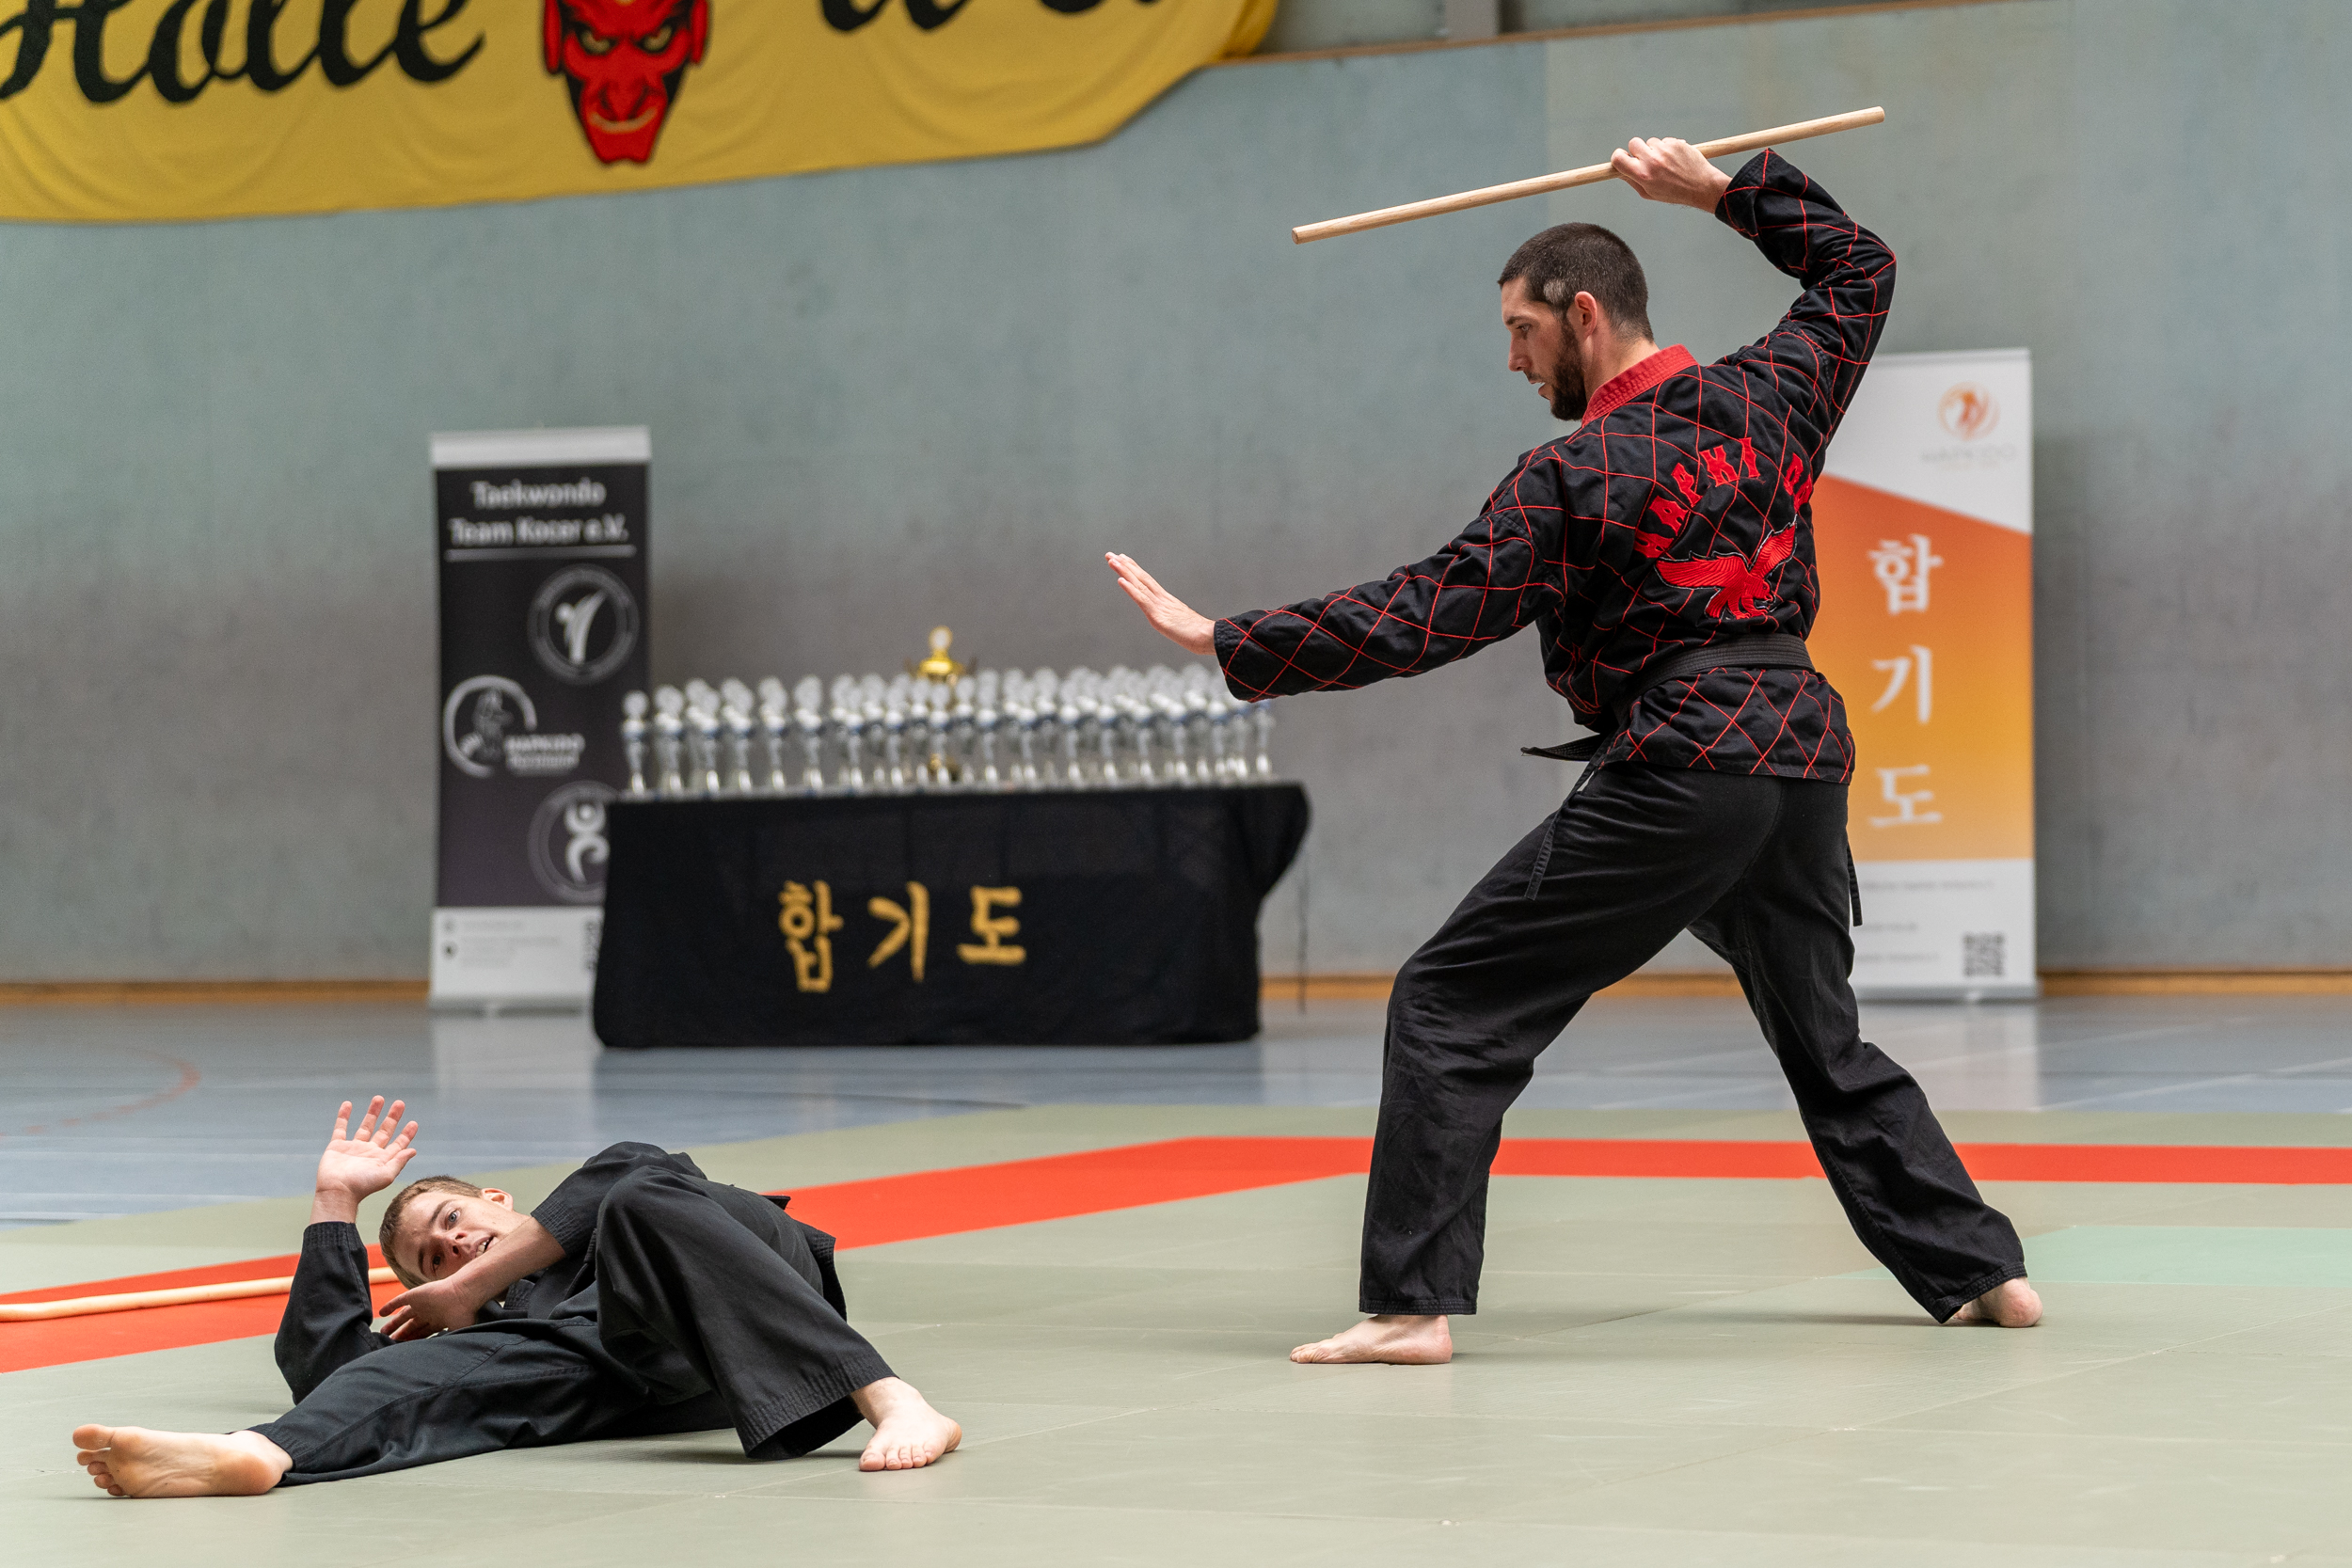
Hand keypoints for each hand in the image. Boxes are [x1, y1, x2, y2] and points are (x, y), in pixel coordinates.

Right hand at [311, 1097, 418, 1224]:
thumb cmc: (362, 1186)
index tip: (413, 1123)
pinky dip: (343, 1116)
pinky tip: (348, 1104)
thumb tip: (414, 1150)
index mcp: (382, 1159)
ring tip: (379, 1098)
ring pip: (365, 1126)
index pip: (398, 1144)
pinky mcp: (337, 1146)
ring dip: (372, 1112)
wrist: (337, 1191)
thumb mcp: (386, 1175)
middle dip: (392, 1117)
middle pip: (383, 1131)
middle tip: (400, 1103)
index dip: (406, 1134)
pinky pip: (340, 1128)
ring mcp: (353, 1148)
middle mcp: (369, 1152)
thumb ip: (400, 1161)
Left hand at [377, 1276, 483, 1341]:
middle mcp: (429, 1313)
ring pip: (404, 1315)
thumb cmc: (464, 1313)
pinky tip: (381, 1312)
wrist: (463, 1294)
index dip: (411, 1341)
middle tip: (388, 1343)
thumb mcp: (457, 1332)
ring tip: (383, 1332)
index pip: (422, 1334)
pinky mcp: (415, 1295)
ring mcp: (422, 1303)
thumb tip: (441, 1360)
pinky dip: (390, 1306)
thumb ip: (447, 1344)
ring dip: (393, 1323)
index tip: (401, 1350)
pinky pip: (399, 1301)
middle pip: (411, 1326)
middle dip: (401, 1334)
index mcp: (438, 1321)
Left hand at [1105, 553, 1215, 655]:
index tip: (1124, 558)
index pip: (1147, 582)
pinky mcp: (1158, 616)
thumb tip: (1179, 627)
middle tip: (1110, 554)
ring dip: (1124, 571)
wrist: (1210, 638)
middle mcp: (1162, 600)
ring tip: (1112, 560)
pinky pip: (1142, 600)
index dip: (1135, 569)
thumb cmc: (1202, 636)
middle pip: (1141, 578)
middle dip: (1125, 566)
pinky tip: (1120, 579)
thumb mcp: (1185, 627)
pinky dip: (1130, 589)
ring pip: (1139, 585)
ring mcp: (1160, 606)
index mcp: (1167, 602)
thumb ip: (1179, 623)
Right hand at [1610, 137, 1731, 210]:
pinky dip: (1667, 148)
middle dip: (1637, 150)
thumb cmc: (1675, 193)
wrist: (1702, 186)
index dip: (1618, 157)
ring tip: (1665, 163)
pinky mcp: (1676, 143)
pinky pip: (1665, 141)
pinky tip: (1675, 159)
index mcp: (1643, 175)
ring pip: (1651, 142)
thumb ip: (1633, 181)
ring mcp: (1665, 149)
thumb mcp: (1649, 193)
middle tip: (1645, 159)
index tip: (1622, 159)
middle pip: (1633, 143)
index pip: (1618, 158)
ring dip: (1654, 149)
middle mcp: (1652, 160)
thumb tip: (1620, 171)